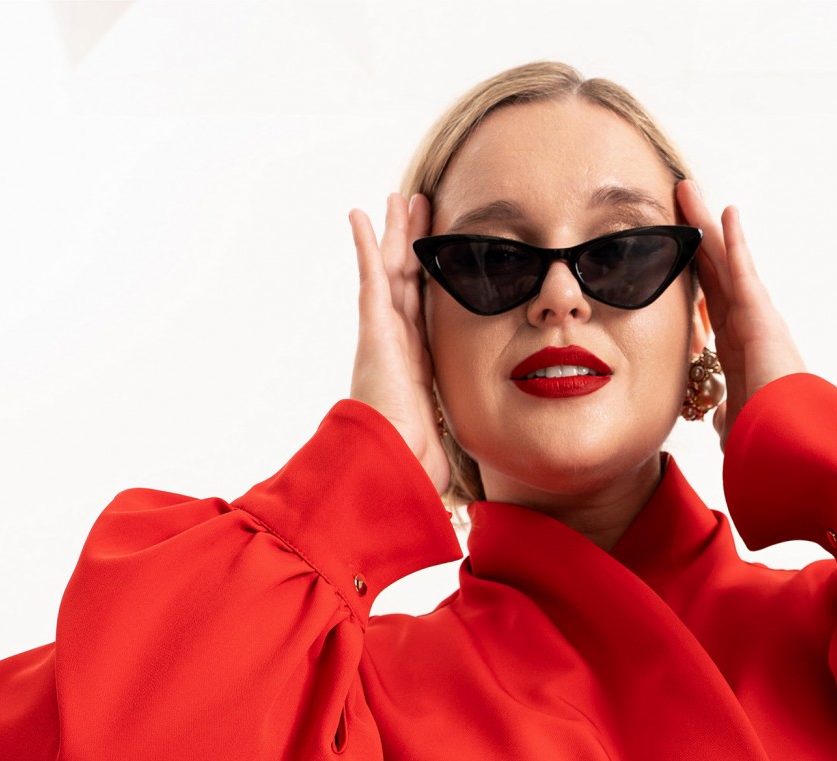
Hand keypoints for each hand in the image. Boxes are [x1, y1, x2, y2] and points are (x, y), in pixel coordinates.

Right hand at [348, 193, 449, 495]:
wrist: (392, 468)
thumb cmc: (417, 469)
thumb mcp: (450, 447)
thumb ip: (460, 445)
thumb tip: (476, 484)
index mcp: (417, 372)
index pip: (426, 318)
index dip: (433, 288)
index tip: (443, 265)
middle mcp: (398, 349)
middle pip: (409, 285)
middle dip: (415, 248)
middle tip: (423, 210)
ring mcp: (383, 337)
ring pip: (392, 272)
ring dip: (395, 235)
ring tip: (399, 199)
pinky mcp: (373, 330)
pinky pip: (370, 276)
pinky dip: (364, 244)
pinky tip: (360, 214)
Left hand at [674, 183, 807, 445]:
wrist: (788, 446)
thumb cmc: (768, 442)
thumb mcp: (736, 425)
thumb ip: (727, 414)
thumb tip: (721, 419)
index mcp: (738, 351)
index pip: (709, 305)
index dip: (693, 277)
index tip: (677, 255)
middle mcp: (748, 328)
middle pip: (714, 273)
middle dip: (694, 238)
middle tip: (678, 201)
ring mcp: (757, 319)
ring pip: (724, 263)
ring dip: (706, 226)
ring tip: (688, 190)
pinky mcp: (762, 318)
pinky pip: (744, 273)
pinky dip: (734, 242)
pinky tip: (726, 210)